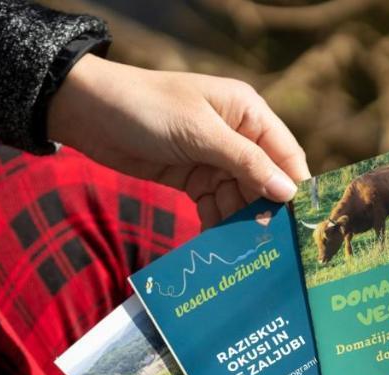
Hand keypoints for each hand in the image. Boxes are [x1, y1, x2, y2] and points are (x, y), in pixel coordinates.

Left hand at [48, 55, 309, 225]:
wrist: (87, 112)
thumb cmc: (147, 108)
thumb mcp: (200, 134)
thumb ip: (245, 163)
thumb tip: (288, 192)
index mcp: (248, 112)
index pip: (285, 154)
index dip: (295, 189)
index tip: (302, 225)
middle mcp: (237, 135)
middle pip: (264, 182)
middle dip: (265, 213)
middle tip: (271, 249)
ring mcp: (214, 158)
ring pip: (239, 198)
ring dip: (240, 223)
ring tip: (243, 253)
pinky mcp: (192, 177)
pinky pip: (215, 205)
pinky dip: (216, 224)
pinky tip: (218, 246)